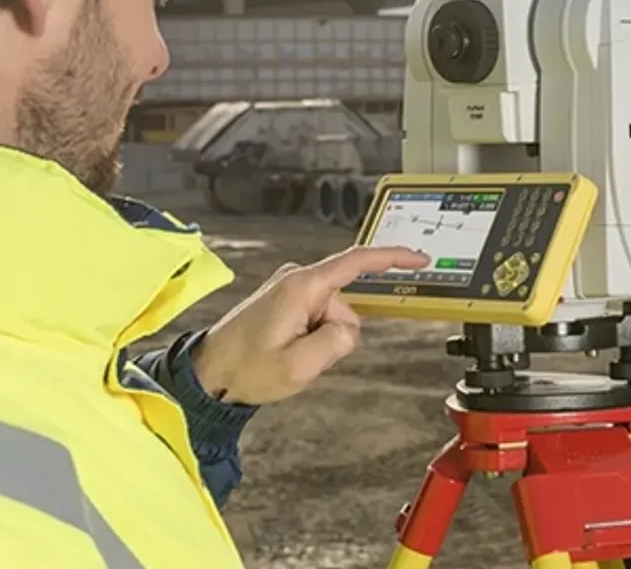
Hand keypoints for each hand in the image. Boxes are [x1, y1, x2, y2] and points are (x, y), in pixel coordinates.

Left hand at [190, 245, 429, 404]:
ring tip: (287, 354)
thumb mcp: (299, 366)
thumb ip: (337, 343)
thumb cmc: (246, 368)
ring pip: (333, 317)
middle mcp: (297, 278)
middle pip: (346, 306)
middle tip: (300, 356)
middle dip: (335, 336)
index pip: (358, 262)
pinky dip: (311, 338)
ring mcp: (291, 287)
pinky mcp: (286, 298)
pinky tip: (286, 349)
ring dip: (320, 341)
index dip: (393, 258)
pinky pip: (317, 319)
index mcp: (303, 286)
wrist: (210, 373)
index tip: (419, 258)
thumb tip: (349, 329)